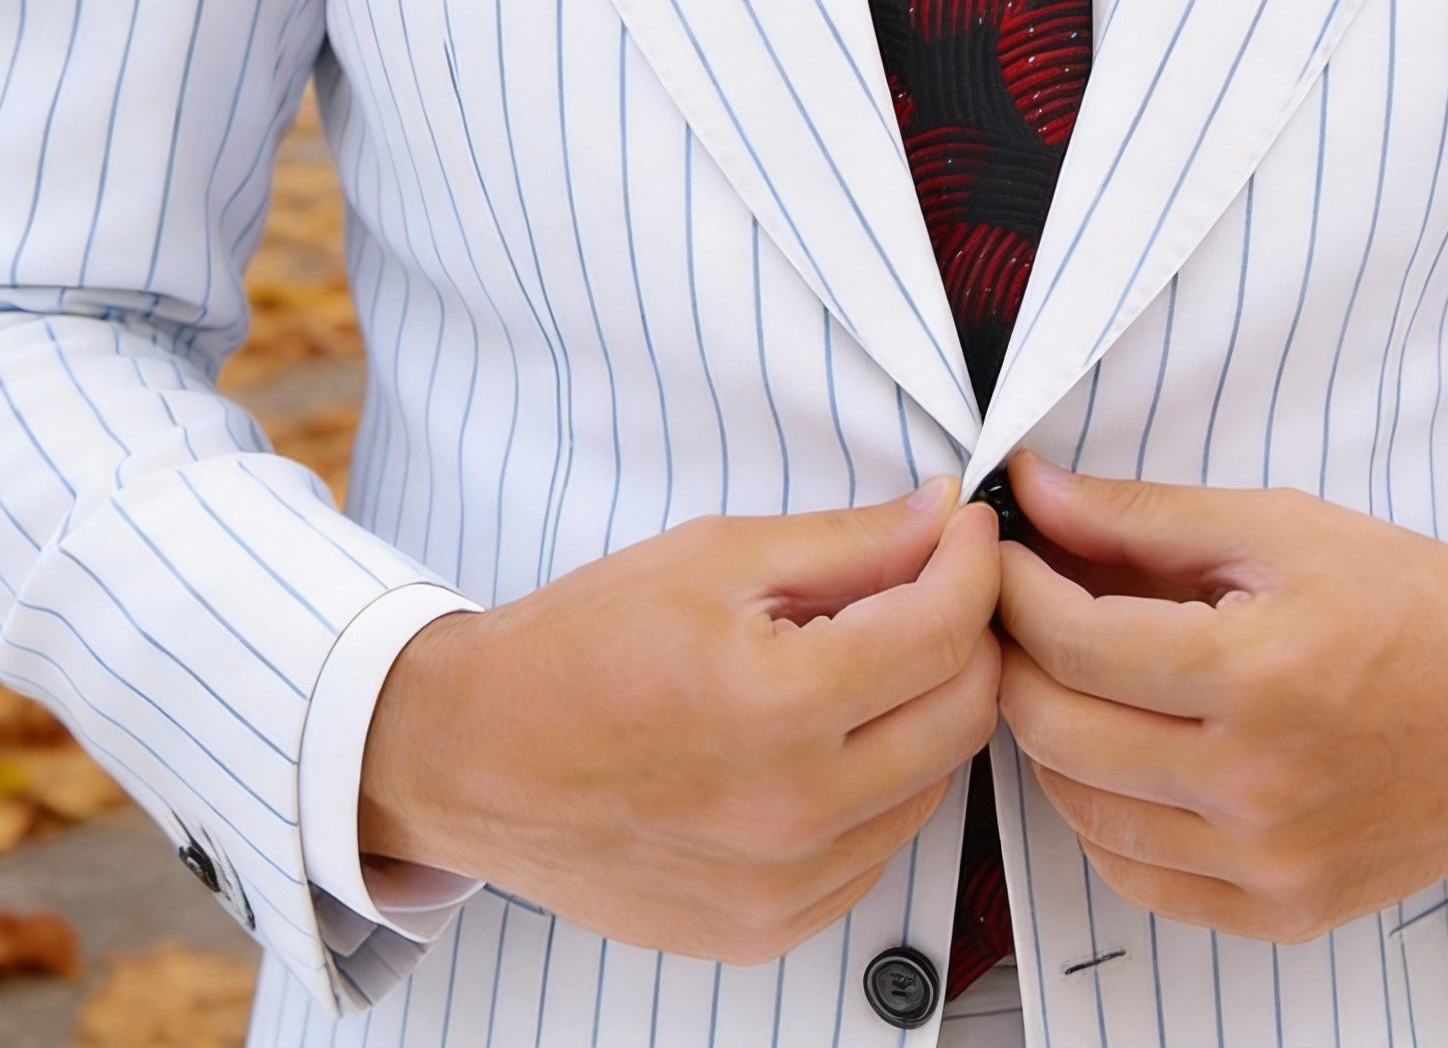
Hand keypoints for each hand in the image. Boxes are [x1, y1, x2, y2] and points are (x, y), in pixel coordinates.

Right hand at [360, 480, 1000, 962]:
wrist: (474, 757)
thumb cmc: (579, 648)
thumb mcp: (714, 556)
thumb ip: (847, 542)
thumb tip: (940, 518)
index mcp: (776, 707)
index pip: (944, 632)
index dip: (973, 564)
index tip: (966, 530)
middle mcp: (792, 813)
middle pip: (964, 714)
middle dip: (969, 633)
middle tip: (934, 584)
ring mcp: (782, 886)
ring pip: (934, 784)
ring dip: (927, 709)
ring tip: (865, 659)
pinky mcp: (767, 929)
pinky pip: (879, 848)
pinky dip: (881, 784)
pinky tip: (829, 736)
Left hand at [995, 453, 1447, 943]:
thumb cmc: (1410, 600)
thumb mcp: (1278, 526)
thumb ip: (1141, 516)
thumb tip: (1031, 489)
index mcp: (1258, 675)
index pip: (1073, 642)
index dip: (1014, 588)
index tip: (1002, 554)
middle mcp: (1257, 785)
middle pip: (1058, 729)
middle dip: (1014, 657)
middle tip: (1017, 609)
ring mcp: (1269, 863)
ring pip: (1081, 811)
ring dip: (1049, 736)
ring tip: (1065, 674)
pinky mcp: (1282, 910)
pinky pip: (1138, 877)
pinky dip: (1101, 814)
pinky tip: (1116, 754)